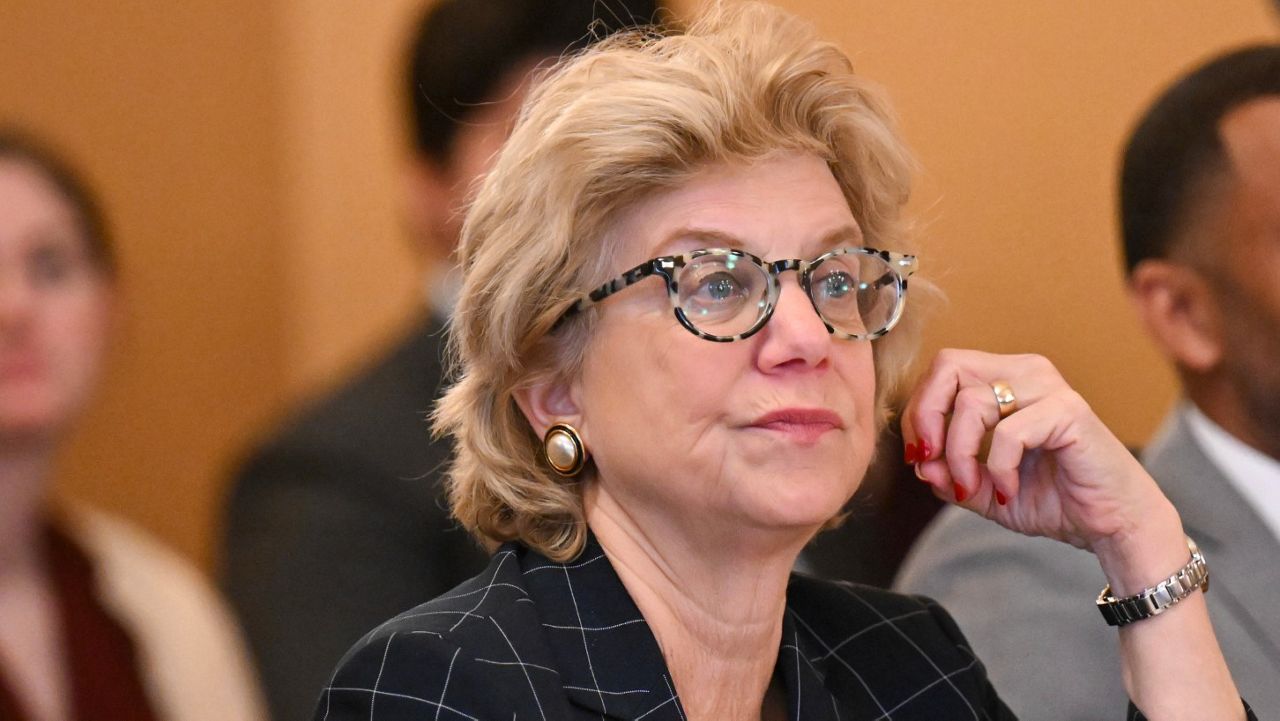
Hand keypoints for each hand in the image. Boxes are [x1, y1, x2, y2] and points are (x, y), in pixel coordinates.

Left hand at [901, 349, 1172, 552]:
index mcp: (1004, 378)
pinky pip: (1008, 433)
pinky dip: (997, 468)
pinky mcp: (1068, 412)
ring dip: (960, 454)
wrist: (1111, 524)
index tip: (919, 457)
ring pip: (972, 402)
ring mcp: (1049, 388)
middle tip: (929, 461)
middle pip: (949, 366)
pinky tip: (1009, 491)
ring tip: (973, 488)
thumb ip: (948, 474)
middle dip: (927, 417)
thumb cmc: (1055, 499)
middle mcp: (1025, 372)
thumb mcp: (985, 490)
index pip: (942, 370)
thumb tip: (919, 462)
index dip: (918, 411)